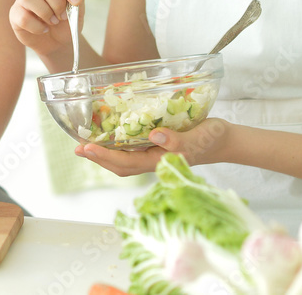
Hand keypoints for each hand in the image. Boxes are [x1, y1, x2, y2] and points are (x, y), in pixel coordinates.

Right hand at [9, 0, 92, 55]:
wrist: (58, 44)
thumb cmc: (67, 23)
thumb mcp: (78, 9)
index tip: (76, 1)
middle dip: (57, 2)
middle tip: (64, 16)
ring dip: (45, 12)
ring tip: (54, 22)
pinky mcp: (15, 14)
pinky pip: (23, 16)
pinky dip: (37, 26)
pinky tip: (44, 29)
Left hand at [74, 118, 230, 175]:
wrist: (223, 141)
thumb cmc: (211, 139)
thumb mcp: (197, 138)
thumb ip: (177, 140)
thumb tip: (154, 136)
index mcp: (159, 161)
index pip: (126, 163)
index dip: (105, 157)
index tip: (87, 148)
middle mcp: (153, 161)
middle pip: (120, 165)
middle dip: (98, 157)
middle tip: (78, 147)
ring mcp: (154, 156)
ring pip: (124, 160)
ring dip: (104, 154)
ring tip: (86, 145)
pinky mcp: (157, 147)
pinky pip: (132, 151)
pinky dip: (117, 146)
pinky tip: (109, 138)